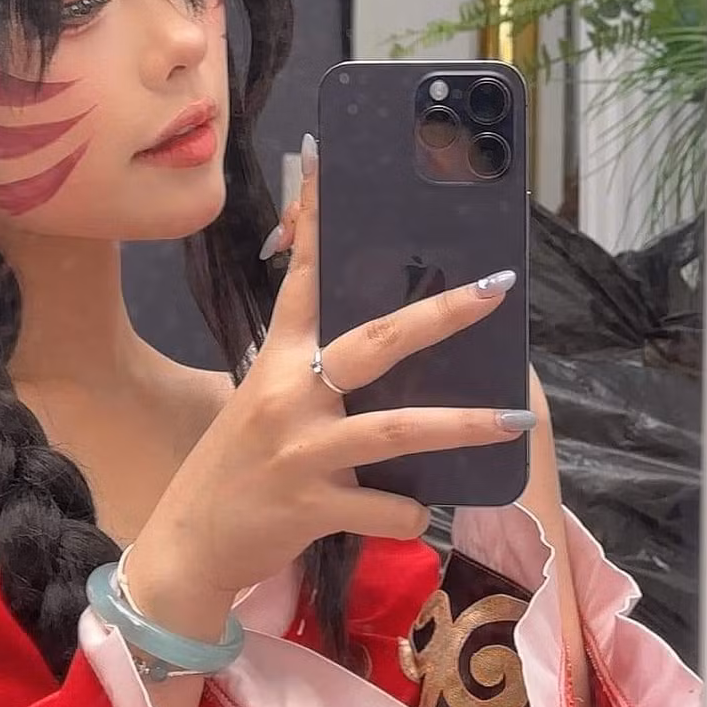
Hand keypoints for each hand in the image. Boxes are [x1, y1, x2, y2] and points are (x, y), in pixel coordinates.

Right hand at [127, 138, 533, 640]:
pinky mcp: (310, 504)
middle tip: (494, 289)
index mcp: (275, 360)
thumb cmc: (237, 468)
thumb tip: (378, 350)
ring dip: (461, 424)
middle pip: (373, 341)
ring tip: (515, 420)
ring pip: (395, 428)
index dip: (316, 219)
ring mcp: (300, 450)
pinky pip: (384, 507)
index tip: (327, 162)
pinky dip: (409, 511)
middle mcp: (287, 394)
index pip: (300, 278)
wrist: (190, 543)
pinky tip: (413, 510)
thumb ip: (308, 372)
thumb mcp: (260, 404)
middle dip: (440, 314)